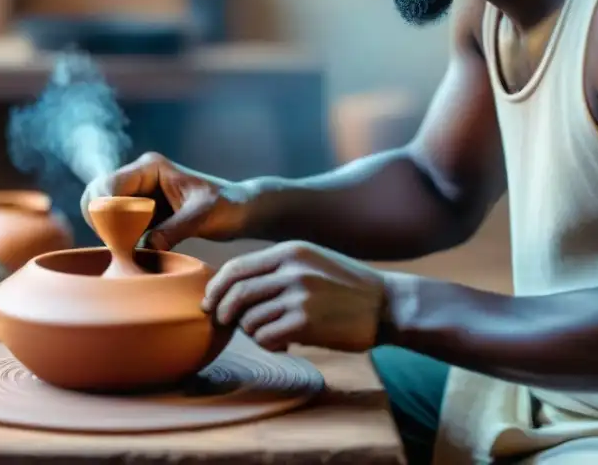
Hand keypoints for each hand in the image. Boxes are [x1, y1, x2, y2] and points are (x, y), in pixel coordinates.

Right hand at [81, 152, 250, 250]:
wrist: (240, 211)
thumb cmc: (227, 206)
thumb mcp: (202, 216)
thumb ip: (173, 230)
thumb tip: (143, 248)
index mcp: (150, 167)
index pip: (108, 186)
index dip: (107, 213)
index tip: (121, 239)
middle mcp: (139, 177)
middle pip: (96, 196)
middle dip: (101, 222)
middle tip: (121, 246)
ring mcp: (138, 195)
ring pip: (102, 211)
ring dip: (108, 232)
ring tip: (129, 251)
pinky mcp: (141, 213)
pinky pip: (116, 225)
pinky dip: (118, 239)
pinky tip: (133, 253)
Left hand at [203, 241, 388, 352]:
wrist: (386, 305)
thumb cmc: (346, 286)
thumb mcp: (311, 262)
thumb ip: (277, 268)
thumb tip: (234, 287)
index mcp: (290, 252)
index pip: (236, 268)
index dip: (216, 288)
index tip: (211, 303)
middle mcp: (292, 270)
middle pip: (236, 294)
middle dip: (223, 312)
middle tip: (224, 324)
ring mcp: (299, 296)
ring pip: (249, 319)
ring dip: (251, 332)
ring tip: (269, 333)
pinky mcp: (306, 322)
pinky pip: (267, 337)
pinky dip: (268, 344)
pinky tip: (282, 343)